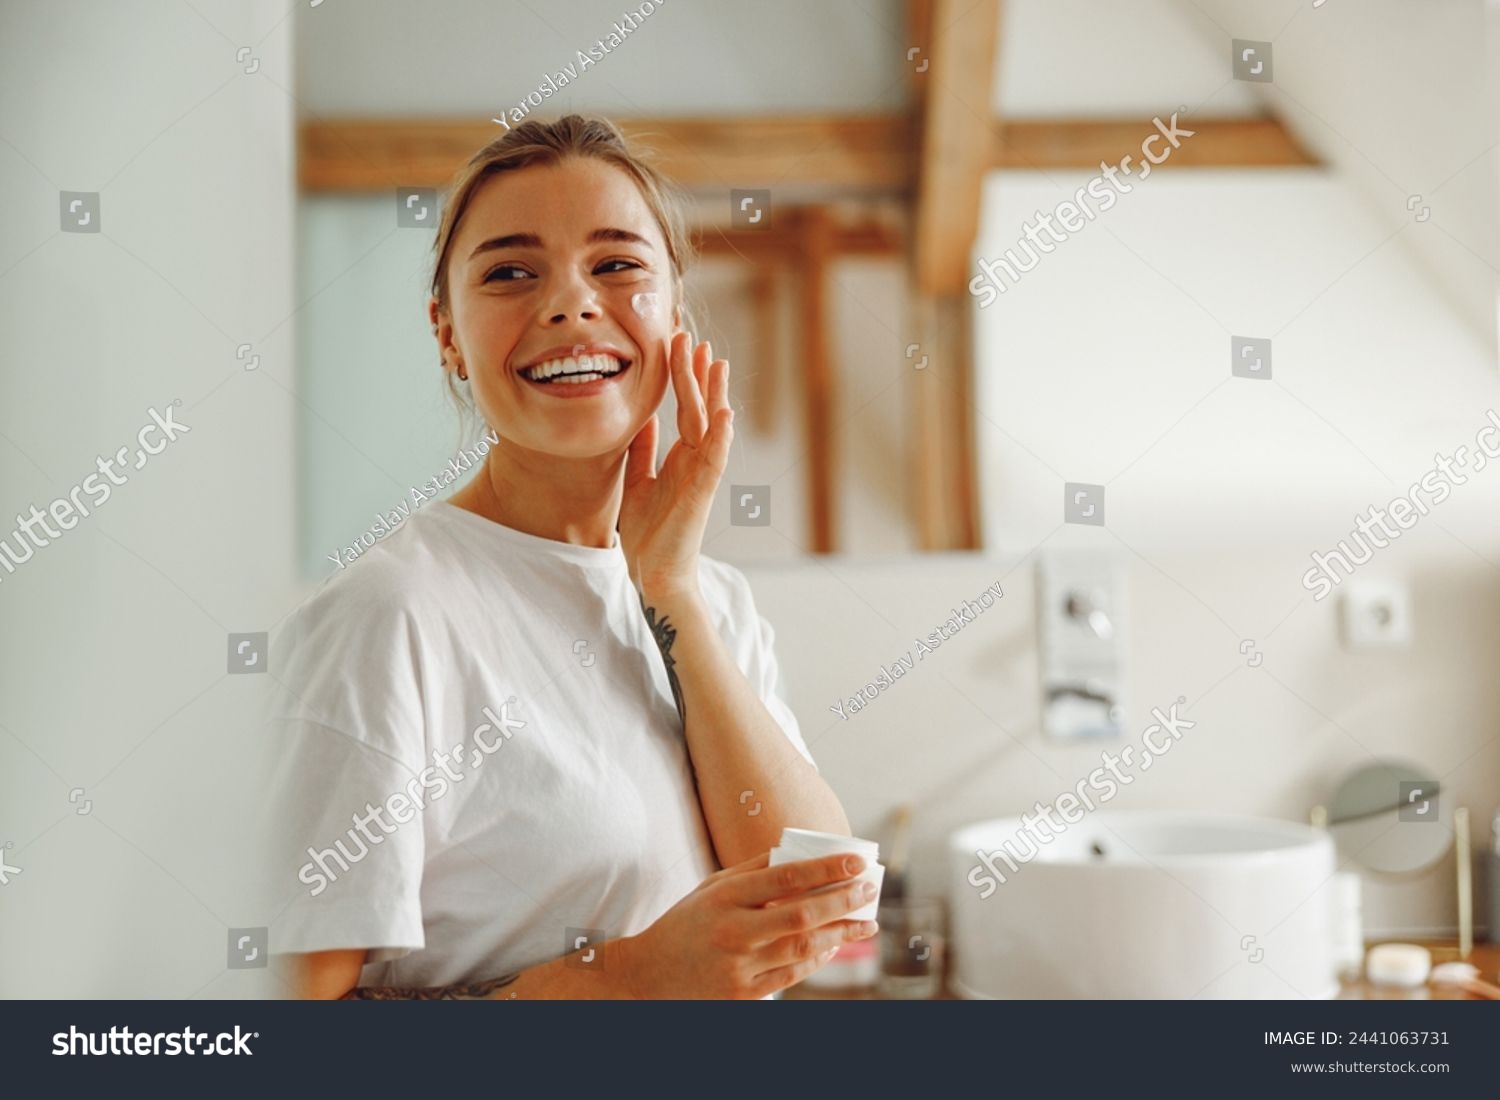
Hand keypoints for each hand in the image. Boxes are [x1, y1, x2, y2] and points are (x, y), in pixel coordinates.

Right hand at [615, 850, 879, 998]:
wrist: (647, 976)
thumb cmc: (684, 924)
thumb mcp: (710, 888)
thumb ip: (751, 871)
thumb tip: (796, 852)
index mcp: (725, 897)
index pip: (786, 877)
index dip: (828, 869)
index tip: (857, 862)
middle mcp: (733, 931)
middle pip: (802, 915)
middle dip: (844, 901)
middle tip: (870, 890)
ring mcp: (739, 966)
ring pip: (803, 949)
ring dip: (841, 934)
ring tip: (866, 923)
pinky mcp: (743, 994)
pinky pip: (792, 975)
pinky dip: (818, 960)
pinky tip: (835, 946)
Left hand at [618, 331, 732, 597]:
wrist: (653, 573)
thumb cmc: (649, 532)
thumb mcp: (637, 480)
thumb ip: (642, 450)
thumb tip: (644, 417)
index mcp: (679, 457)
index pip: (684, 408)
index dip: (683, 377)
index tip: (681, 345)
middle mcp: (694, 461)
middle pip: (698, 408)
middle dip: (697, 374)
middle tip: (695, 339)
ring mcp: (701, 476)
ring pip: (709, 426)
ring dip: (713, 394)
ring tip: (717, 363)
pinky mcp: (702, 494)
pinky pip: (714, 460)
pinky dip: (720, 436)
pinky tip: (725, 413)